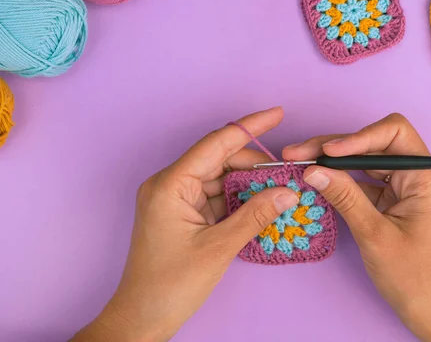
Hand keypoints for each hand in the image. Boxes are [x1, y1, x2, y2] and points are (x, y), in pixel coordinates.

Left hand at [71, 108, 299, 341]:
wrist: (142, 317)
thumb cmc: (170, 285)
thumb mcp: (218, 248)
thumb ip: (254, 216)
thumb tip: (286, 191)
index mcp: (171, 185)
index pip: (216, 143)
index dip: (249, 127)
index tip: (277, 113)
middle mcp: (170, 185)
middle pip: (219, 160)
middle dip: (254, 164)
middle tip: (287, 172)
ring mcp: (175, 199)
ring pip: (219, 179)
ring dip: (248, 183)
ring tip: (279, 188)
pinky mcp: (181, 214)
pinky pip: (215, 197)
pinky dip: (238, 199)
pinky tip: (260, 203)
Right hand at [283, 113, 430, 340]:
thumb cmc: (414, 277)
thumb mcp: (374, 234)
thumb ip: (344, 196)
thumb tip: (313, 169)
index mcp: (427, 178)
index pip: (393, 133)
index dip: (357, 136)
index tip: (326, 151)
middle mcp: (420, 175)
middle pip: (375, 143)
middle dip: (336, 146)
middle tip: (298, 152)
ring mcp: (407, 187)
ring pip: (367, 159)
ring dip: (335, 161)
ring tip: (300, 162)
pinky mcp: (395, 200)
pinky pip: (366, 180)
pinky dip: (342, 179)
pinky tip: (318, 181)